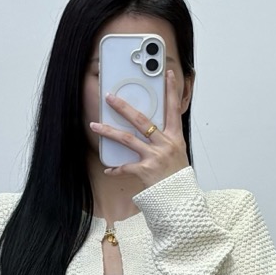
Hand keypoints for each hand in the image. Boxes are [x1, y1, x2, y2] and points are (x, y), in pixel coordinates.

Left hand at [90, 72, 189, 191]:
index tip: (166, 75)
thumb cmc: (177, 176)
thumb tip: (151, 128)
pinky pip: (125, 167)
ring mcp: (154, 157)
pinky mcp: (145, 171)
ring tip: (95, 126)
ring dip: (109, 131)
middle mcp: (164, 144)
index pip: (174, 109)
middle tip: (110, 98)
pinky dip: (116, 168)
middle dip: (123, 107)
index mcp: (175, 137)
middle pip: (141, 120)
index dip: (171, 91)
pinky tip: (108, 169)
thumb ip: (165, 139)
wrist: (180, 199)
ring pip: (127, 139)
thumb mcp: (177, 153)